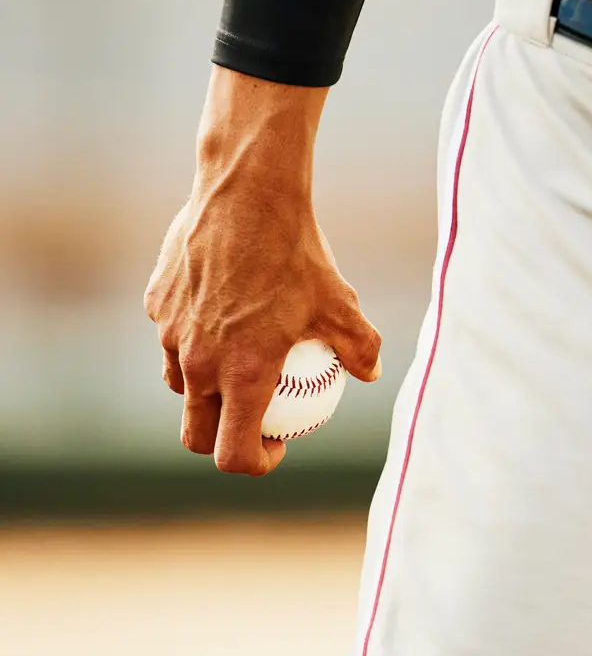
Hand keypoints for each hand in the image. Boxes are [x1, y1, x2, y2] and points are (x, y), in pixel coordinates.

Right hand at [143, 67, 381, 474]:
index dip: (256, 461)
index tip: (280, 443)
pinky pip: (173, 336)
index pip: (233, 453)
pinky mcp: (156, 303)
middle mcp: (197, 362)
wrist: (246, 194)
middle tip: (259, 418)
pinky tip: (227, 313)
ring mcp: (170, 333)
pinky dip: (194, 338)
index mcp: (242, 375)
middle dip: (224, 438)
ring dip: (207, 390)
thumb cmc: (299, 253)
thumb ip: (359, 347)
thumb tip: (369, 373)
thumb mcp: (343, 303)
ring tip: (242, 366)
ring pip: (181, 385)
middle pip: (197, 432)